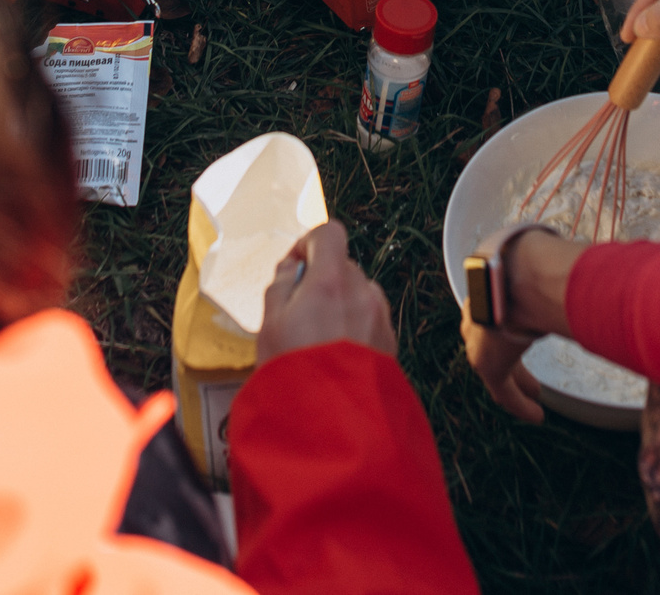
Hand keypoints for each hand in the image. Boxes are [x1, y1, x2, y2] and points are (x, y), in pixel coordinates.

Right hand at [255, 221, 395, 362]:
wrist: (334, 426)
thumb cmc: (294, 374)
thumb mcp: (269, 326)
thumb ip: (281, 287)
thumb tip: (293, 267)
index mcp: (331, 281)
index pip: (329, 233)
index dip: (308, 243)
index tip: (295, 266)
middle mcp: (362, 292)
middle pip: (343, 266)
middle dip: (322, 280)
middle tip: (299, 312)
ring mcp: (380, 317)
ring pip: (359, 294)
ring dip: (341, 304)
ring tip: (319, 340)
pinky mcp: (390, 342)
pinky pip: (370, 320)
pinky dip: (355, 327)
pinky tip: (337, 355)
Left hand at [459, 227, 582, 422]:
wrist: (514, 272)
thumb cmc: (535, 267)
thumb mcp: (547, 273)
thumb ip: (563, 278)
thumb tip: (593, 271)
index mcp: (494, 291)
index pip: (504, 314)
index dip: (520, 329)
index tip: (533, 334)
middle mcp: (480, 316)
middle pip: (496, 347)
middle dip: (515, 364)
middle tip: (532, 380)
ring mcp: (479, 340)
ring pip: (499, 370)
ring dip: (519, 384)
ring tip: (535, 397)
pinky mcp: (485, 362)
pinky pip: (503, 391)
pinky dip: (521, 404)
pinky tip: (537, 415)